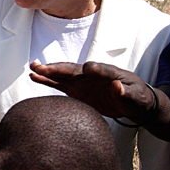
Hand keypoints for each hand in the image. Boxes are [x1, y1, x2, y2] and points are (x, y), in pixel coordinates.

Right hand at [30, 61, 155, 122]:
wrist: (132, 102)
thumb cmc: (136, 97)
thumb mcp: (135, 96)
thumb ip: (126, 92)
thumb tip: (117, 86)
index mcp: (108, 73)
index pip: (99, 69)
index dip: (93, 69)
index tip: (87, 70)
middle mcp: (91, 74)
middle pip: (73, 69)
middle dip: (57, 68)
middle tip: (42, 67)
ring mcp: (82, 81)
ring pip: (62, 75)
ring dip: (47, 71)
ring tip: (32, 68)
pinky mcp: (76, 90)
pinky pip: (58, 84)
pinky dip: (46, 81)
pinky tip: (34, 77)